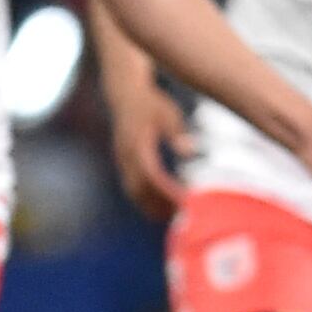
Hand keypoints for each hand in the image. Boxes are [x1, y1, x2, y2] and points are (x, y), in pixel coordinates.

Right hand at [106, 86, 198, 219]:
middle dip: (159, 205)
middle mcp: (126, 156)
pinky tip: (160, 205)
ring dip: (150, 206)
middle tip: (180, 217)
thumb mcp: (168, 113)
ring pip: (133, 191)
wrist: (125, 94)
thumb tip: (190, 151)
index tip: (184, 203)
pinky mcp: (122, 162)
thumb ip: (177, 132)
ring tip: (171, 217)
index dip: (166, 193)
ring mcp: (122, 160)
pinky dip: (144, 199)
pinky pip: (131, 186)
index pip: (152, 176)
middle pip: (140, 189)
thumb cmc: (151, 103)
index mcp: (137, 145)